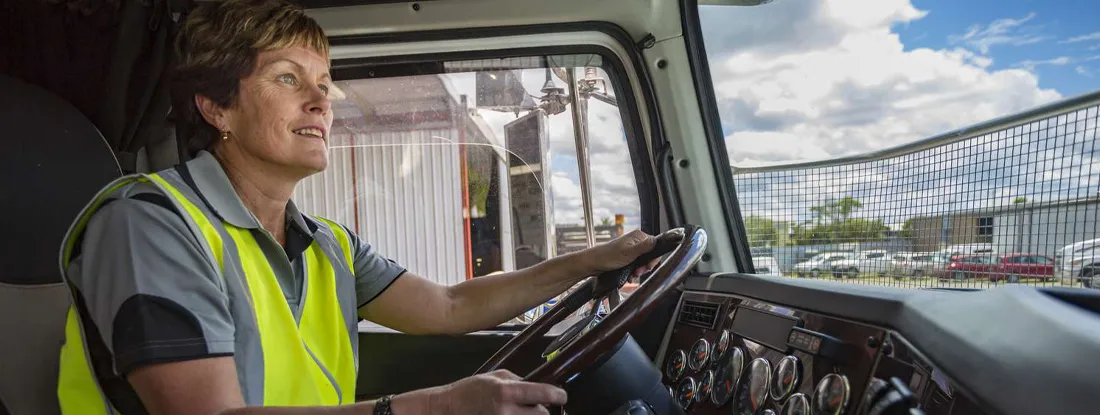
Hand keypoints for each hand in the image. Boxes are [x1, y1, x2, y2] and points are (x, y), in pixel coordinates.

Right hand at [422, 370, 566, 413]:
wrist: (446, 410)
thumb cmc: (469, 391)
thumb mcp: (493, 377)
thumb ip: (517, 381)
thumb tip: (535, 387)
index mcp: (506, 391)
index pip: (542, 393)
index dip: (557, 395)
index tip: (562, 396)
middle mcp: (506, 411)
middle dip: (542, 411)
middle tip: (537, 407)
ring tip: (521, 412)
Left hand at [580, 229, 660, 278]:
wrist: (593, 264)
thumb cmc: (608, 257)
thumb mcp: (629, 252)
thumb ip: (645, 246)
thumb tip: (657, 241)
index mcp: (638, 236)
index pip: (655, 246)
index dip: (653, 259)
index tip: (648, 267)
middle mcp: (636, 241)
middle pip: (650, 255)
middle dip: (645, 266)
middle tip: (638, 272)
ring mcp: (631, 249)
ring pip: (643, 262)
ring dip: (639, 271)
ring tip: (632, 275)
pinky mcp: (627, 257)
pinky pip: (636, 265)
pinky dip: (634, 272)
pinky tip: (629, 276)